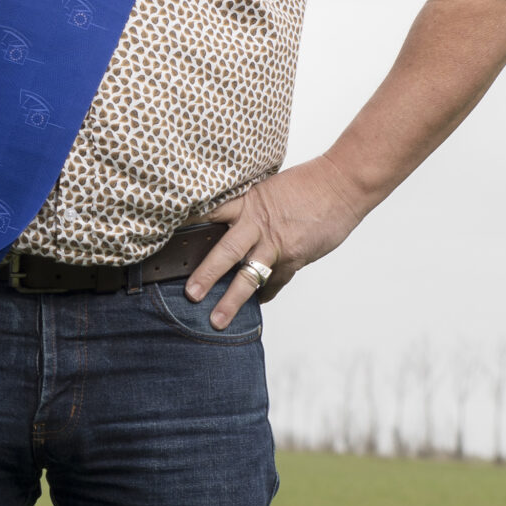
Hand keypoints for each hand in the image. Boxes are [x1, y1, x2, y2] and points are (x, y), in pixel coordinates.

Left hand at [187, 153, 367, 328]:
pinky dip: (265, 293)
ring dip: (232, 300)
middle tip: (190, 294)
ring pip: (249, 276)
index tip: (163, 239)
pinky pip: (275, 282)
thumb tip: (229, 225)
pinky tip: (257, 302)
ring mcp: (276, 243)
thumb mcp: (269, 189)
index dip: (187, 225)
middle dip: (206, 274)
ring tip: (217, 321)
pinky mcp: (294, 257)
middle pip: (225, 251)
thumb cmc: (308, 184)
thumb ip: (248, 208)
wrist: (342, 185)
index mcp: (247, 202)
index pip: (210, 213)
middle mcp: (257, 224)